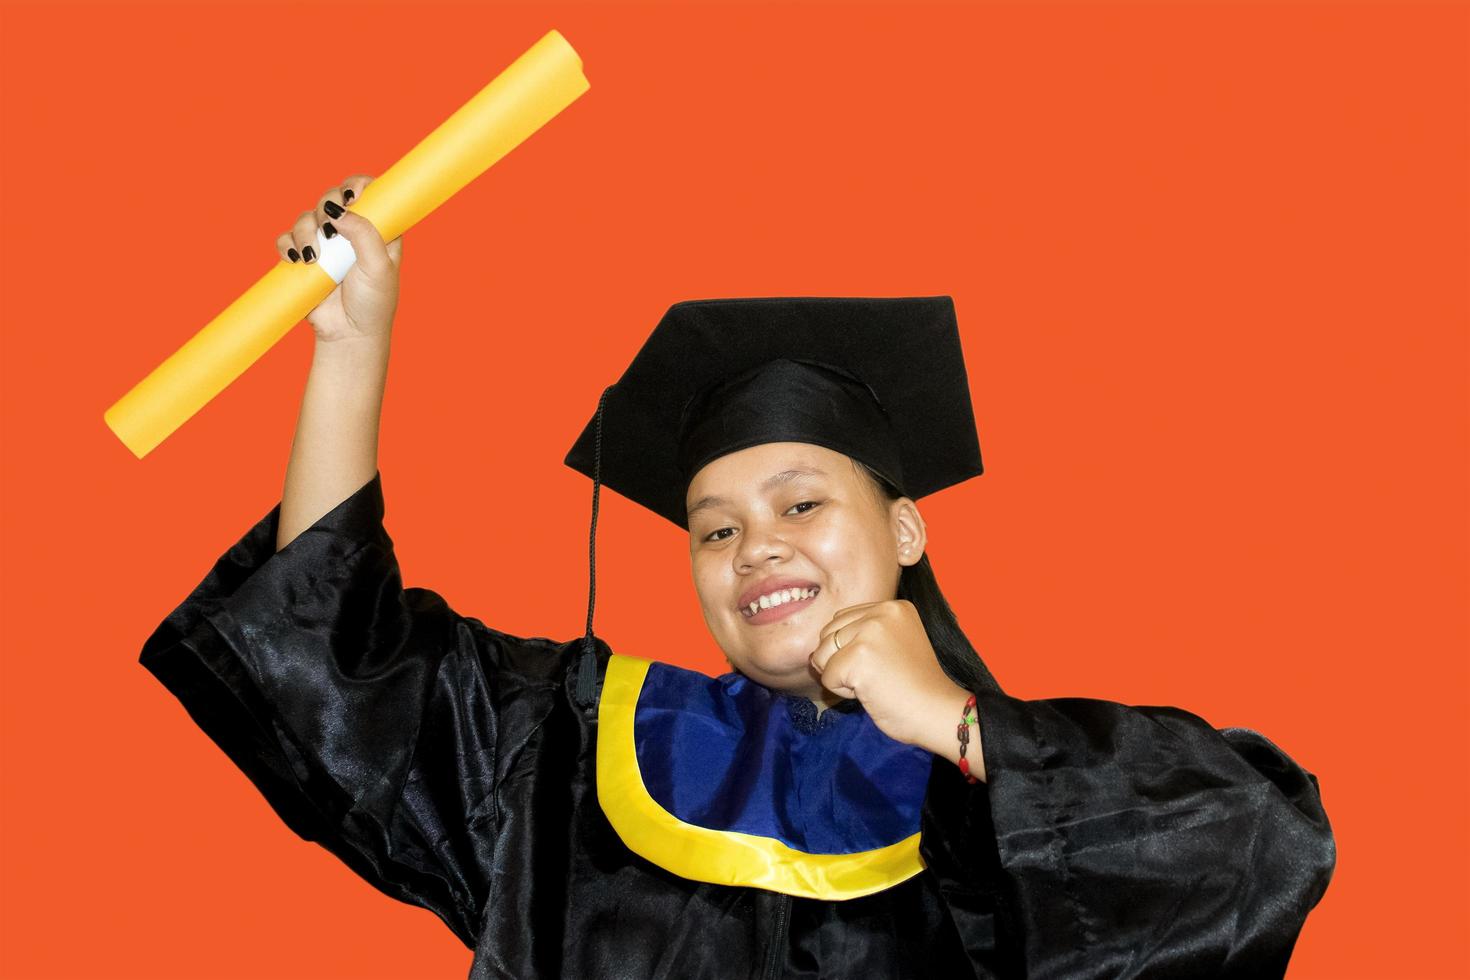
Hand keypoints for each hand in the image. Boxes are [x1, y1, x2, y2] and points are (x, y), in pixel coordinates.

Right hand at [274, 174, 403, 345]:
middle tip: (330, 227)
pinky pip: (287, 240)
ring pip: (306, 217)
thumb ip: (364, 235)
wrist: (349, 335)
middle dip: (327, 204)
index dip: (358, 186)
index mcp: (376, 230)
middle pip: (332, 198)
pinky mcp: (303, 258)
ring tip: (313, 257)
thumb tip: (340, 211)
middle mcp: (350, 232)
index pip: (367, 193)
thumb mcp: (378, 268)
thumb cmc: (373, 303)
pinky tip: (296, 259)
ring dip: (305, 231)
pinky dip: (287, 244)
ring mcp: (325, 245)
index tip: (352, 196)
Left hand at [809, 600, 979, 772]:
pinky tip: (872, 692)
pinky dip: (844, 692)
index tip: (883, 665)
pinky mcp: (858, 657)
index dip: (850, 650)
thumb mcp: (893, 645)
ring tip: (874, 683)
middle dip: (842, 662)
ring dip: (841, 676)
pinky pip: (827, 677)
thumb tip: (814, 654)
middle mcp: (882, 612)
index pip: (842, 620)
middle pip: (828, 634)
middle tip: (878, 677)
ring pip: (824, 655)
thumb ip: (861, 637)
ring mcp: (870, 633)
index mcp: (893, 607)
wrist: (937, 712)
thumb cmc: (915, 687)